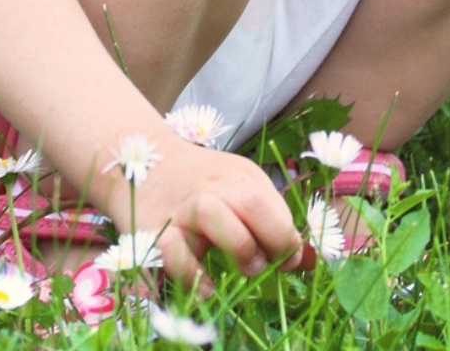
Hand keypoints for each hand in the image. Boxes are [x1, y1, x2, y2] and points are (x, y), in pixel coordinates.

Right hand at [118, 143, 306, 284]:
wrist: (145, 160)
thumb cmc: (203, 182)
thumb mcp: (242, 186)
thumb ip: (271, 219)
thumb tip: (304, 261)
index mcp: (238, 177)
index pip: (272, 206)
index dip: (287, 239)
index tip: (290, 260)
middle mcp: (210, 188)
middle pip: (250, 203)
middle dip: (271, 238)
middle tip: (266, 263)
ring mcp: (180, 208)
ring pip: (211, 216)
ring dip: (238, 246)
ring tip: (246, 267)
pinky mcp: (152, 231)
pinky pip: (171, 252)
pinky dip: (191, 274)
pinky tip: (206, 289)